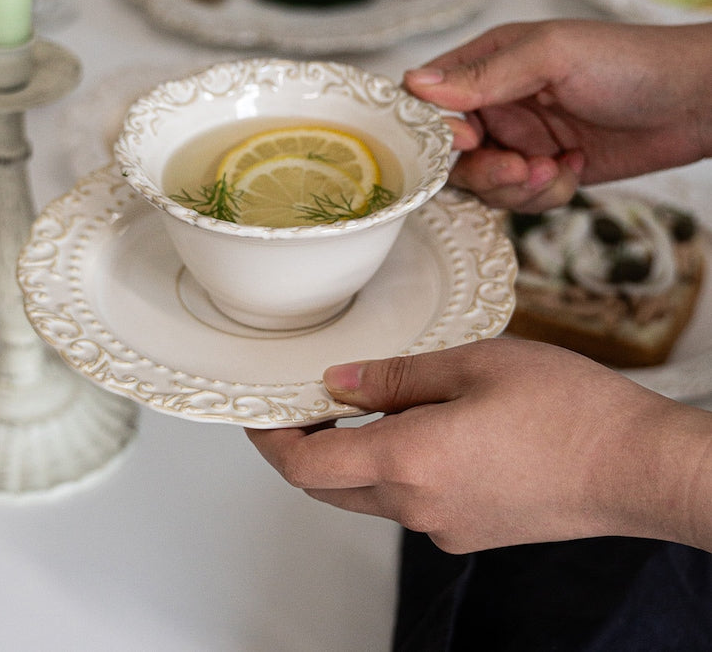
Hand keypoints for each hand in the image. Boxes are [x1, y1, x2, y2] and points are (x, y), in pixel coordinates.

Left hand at [246, 339, 711, 553]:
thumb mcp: (471, 366)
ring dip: (350, 457)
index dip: (272, 440)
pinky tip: (421, 430)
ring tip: (365, 405)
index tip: (259, 416)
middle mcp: (418, 507)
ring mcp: (445, 526)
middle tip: (304, 404)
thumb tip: (339, 382)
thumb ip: (395, 378)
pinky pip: (409, 504)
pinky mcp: (470, 531)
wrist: (636, 466)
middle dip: (304, 448)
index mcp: (408, 460)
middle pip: (329, 486)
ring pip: (368, 495)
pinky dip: (393, 469)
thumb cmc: (566, 410)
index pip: (305, 465)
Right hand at [404, 20, 711, 211]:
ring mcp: (519, 141)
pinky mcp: (543, 172)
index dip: (437, 129)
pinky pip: (520, 200)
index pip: (429, 100)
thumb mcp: (552, 56)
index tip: (469, 139)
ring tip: (556, 168)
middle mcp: (496, 105)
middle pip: (452, 156)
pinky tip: (575, 169)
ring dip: (518, 188)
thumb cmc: (631, 62)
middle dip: (486, 170)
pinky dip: (546, 195)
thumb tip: (415, 83)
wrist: (695, 102)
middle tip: (521, 167)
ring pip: (484, 185)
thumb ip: (484, 74)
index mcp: (487, 65)